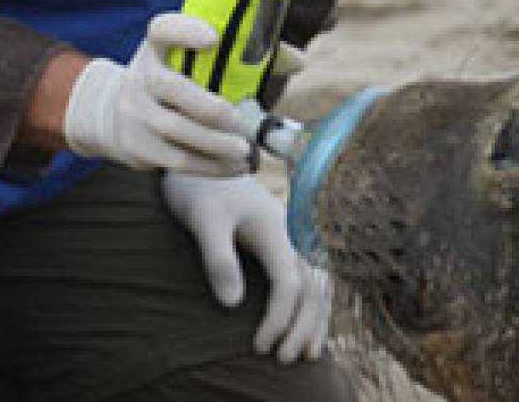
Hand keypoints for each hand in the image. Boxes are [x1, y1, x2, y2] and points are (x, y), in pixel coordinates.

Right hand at [62, 14, 250, 174]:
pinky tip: (234, 167)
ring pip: (175, 130)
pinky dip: (209, 167)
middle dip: (208, 107)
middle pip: (169, 87)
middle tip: (240, 121)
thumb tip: (296, 60)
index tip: (213, 38)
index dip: (185, 31)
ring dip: (215, 144)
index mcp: (156, 48)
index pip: (162, 29)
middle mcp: (140, 76)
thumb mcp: (186, 62)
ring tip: (244, 151)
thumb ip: (240, 57)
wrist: (115, 115)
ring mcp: (134, 112)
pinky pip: (176, 160)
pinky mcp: (136, 146)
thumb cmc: (173, 82)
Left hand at [162, 172, 331, 362]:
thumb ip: (218, 257)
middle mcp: (292, 233)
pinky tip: (309, 324)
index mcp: (276, 228)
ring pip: (318, 284)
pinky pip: (311, 277)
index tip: (261, 346)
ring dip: (315, 320)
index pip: (290, 283)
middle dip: (303, 327)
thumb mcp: (202, 219)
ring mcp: (293, 236)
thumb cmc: (199, 187)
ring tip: (306, 353)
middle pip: (312, 288)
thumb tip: (233, 303)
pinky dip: (314, 304)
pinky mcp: (286, 240)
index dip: (279, 318)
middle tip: (285, 360)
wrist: (203, 158)